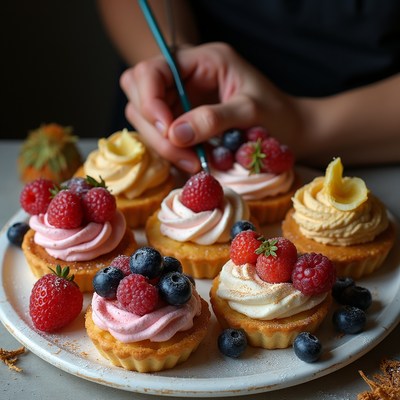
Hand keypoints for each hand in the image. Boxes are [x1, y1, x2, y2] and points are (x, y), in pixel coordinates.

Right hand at [120, 42, 303, 172]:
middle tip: (181, 153)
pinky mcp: (182, 121)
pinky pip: (160, 135)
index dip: (150, 99)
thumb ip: (214, 118)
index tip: (168, 130)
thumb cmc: (279, 115)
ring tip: (193, 163)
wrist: (292, 132)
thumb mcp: (251, 111)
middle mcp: (185, 77)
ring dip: (161, 143)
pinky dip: (170, 151)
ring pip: (144, 117)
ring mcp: (181, 100)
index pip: (153, 70)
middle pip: (139, 93)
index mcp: (203, 61)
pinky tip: (190, 162)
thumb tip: (174, 134)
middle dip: (153, 126)